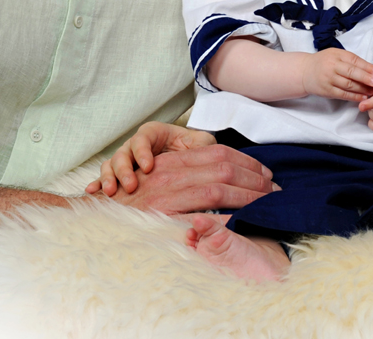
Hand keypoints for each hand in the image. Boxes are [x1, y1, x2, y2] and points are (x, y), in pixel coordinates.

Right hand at [86, 122, 216, 196]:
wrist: (184, 159)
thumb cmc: (192, 149)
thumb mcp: (200, 144)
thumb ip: (202, 145)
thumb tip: (210, 153)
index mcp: (153, 134)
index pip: (142, 138)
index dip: (142, 152)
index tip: (148, 167)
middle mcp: (135, 146)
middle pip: (122, 153)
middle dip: (124, 170)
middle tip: (131, 185)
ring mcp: (125, 161)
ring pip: (110, 165)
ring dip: (109, 178)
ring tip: (112, 192)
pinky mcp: (119, 176)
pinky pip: (103, 179)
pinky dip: (97, 184)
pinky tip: (92, 192)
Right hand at [104, 142, 277, 214]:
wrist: (96, 215)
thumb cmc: (130, 203)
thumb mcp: (161, 184)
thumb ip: (187, 179)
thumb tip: (219, 181)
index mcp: (176, 161)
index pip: (220, 154)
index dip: (248, 161)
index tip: (267, 173)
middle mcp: (174, 170)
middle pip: (225, 166)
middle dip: (256, 177)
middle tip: (277, 189)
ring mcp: (169, 190)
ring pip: (220, 186)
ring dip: (249, 194)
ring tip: (268, 202)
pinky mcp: (164, 211)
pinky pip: (203, 208)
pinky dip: (226, 212)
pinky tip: (244, 218)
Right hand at [301, 48, 372, 100]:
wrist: (305, 72)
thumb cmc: (324, 62)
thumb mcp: (336, 55)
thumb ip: (351, 60)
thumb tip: (371, 68)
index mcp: (336, 55)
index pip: (354, 60)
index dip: (366, 66)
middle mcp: (332, 66)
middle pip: (352, 72)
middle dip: (366, 78)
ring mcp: (328, 79)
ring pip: (349, 85)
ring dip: (362, 89)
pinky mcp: (327, 91)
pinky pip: (343, 94)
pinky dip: (354, 97)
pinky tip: (363, 98)